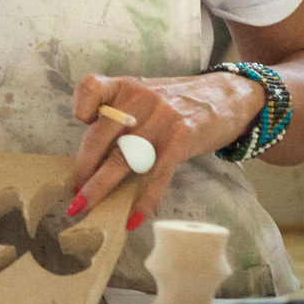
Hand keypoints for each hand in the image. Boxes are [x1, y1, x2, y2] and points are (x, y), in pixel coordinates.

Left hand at [68, 72, 264, 230]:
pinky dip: (143, 200)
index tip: (82, 122)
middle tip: (74, 192)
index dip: (80, 108)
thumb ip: (120, 115)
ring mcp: (160, 120)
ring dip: (100, 188)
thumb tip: (94, 156)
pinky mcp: (180, 139)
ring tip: (86, 206)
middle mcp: (139, 101)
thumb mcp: (145, 95)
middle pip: (98, 137)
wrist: (229, 96)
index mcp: (125, 86)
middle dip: (82, 169)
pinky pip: (155, 175)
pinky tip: (133, 218)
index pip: (90, 88)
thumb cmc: (179, 101)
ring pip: (120, 159)